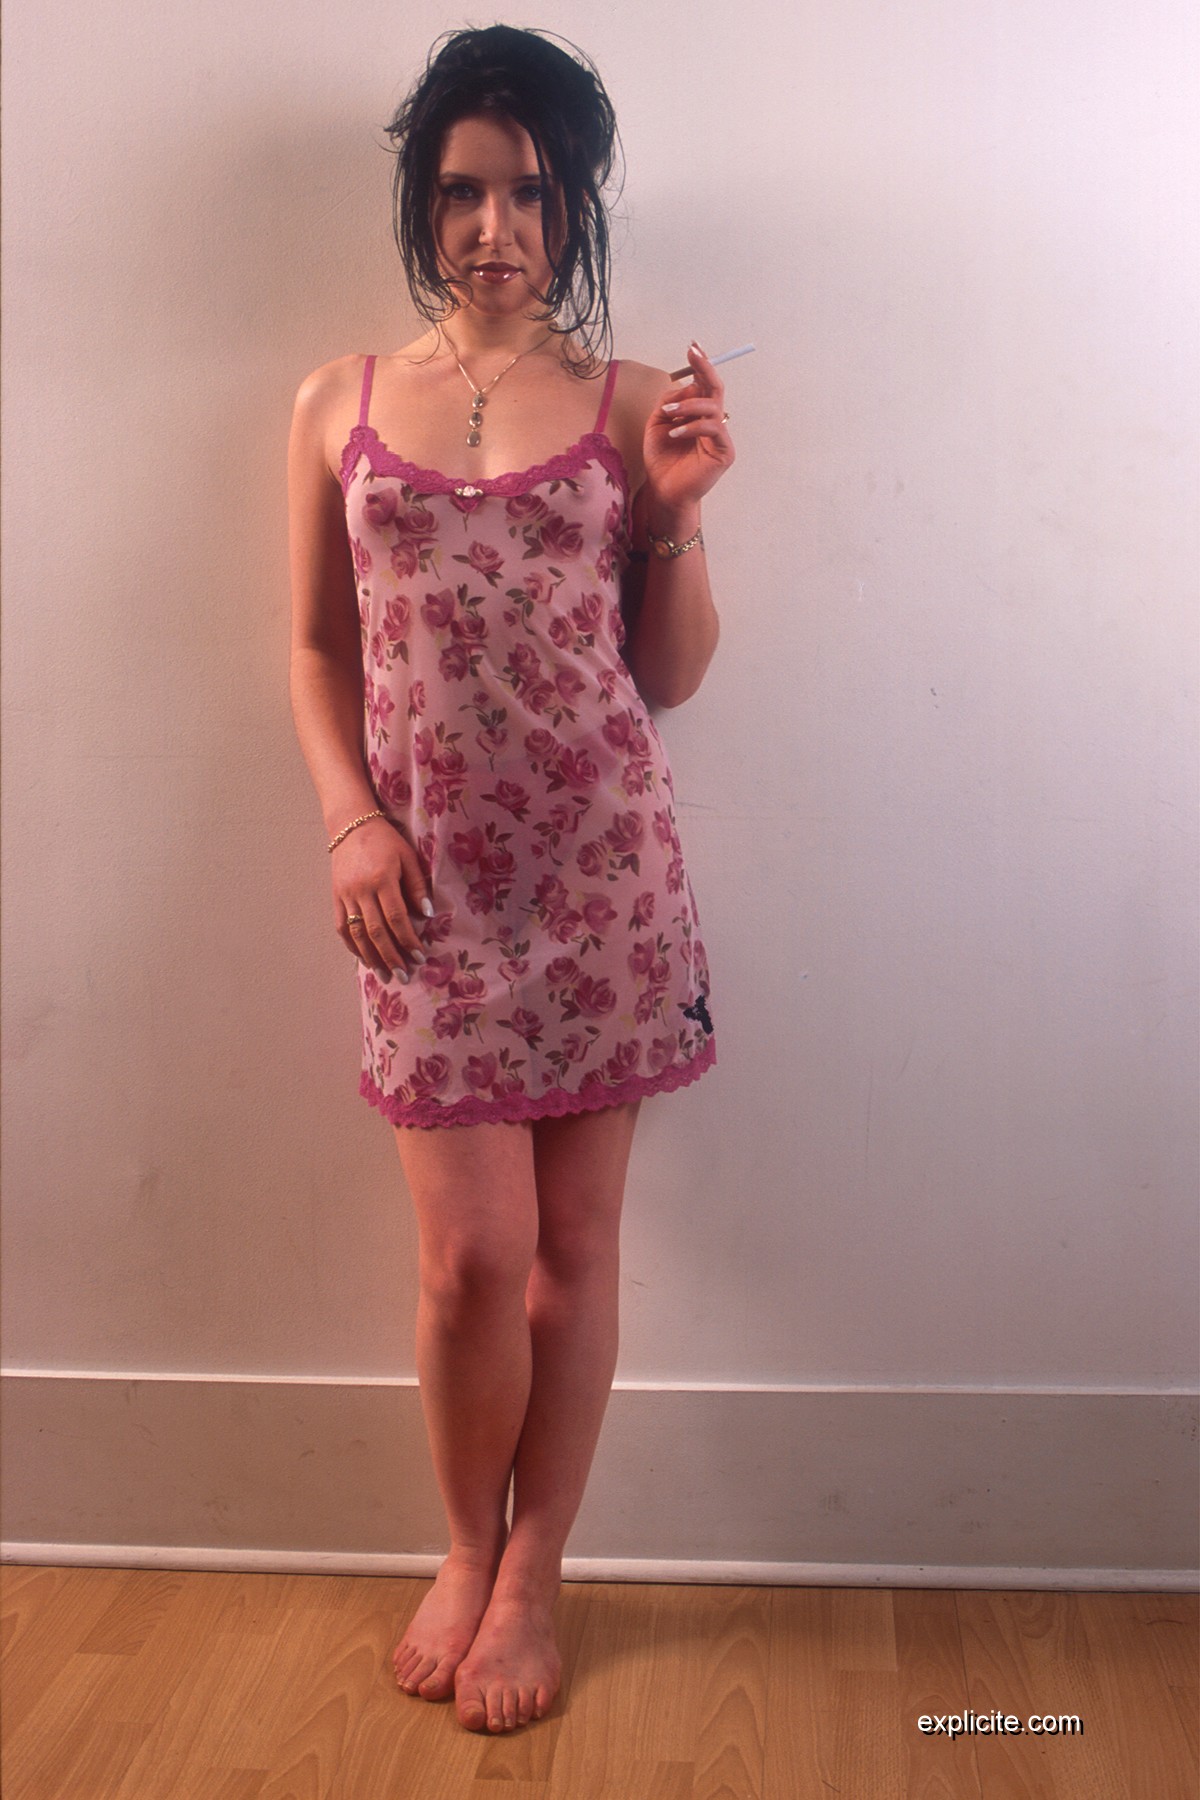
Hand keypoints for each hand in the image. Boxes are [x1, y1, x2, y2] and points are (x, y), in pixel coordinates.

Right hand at [331, 818, 432, 981]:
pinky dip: (352, 945)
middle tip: (404, 975)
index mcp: (383, 879)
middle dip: (391, 957)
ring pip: (357, 933)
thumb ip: (418, 886)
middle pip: (376, 932)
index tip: (420, 956)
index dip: (408, 940)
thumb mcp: (408, 857)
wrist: (351, 826)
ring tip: (384, 974)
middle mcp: (362, 890)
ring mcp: (345, 895)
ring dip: (371, 957)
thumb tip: (428, 915)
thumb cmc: (386, 841)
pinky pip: (341, 927)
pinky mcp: (335, 897)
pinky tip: (363, 958)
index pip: (397, 918)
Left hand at [641, 341, 735, 516]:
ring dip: (689, 404)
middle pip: (715, 389)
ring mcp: (720, 437)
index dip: (700, 366)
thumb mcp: (657, 424)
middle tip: (693, 353)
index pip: (703, 385)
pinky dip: (693, 426)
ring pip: (713, 407)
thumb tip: (683, 386)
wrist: (664, 490)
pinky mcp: (724, 452)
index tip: (693, 347)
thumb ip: (668, 402)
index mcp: (698, 415)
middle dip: (705, 368)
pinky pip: (713, 429)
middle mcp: (712, 422)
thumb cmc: (662, 460)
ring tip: (669, 411)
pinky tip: (675, 432)